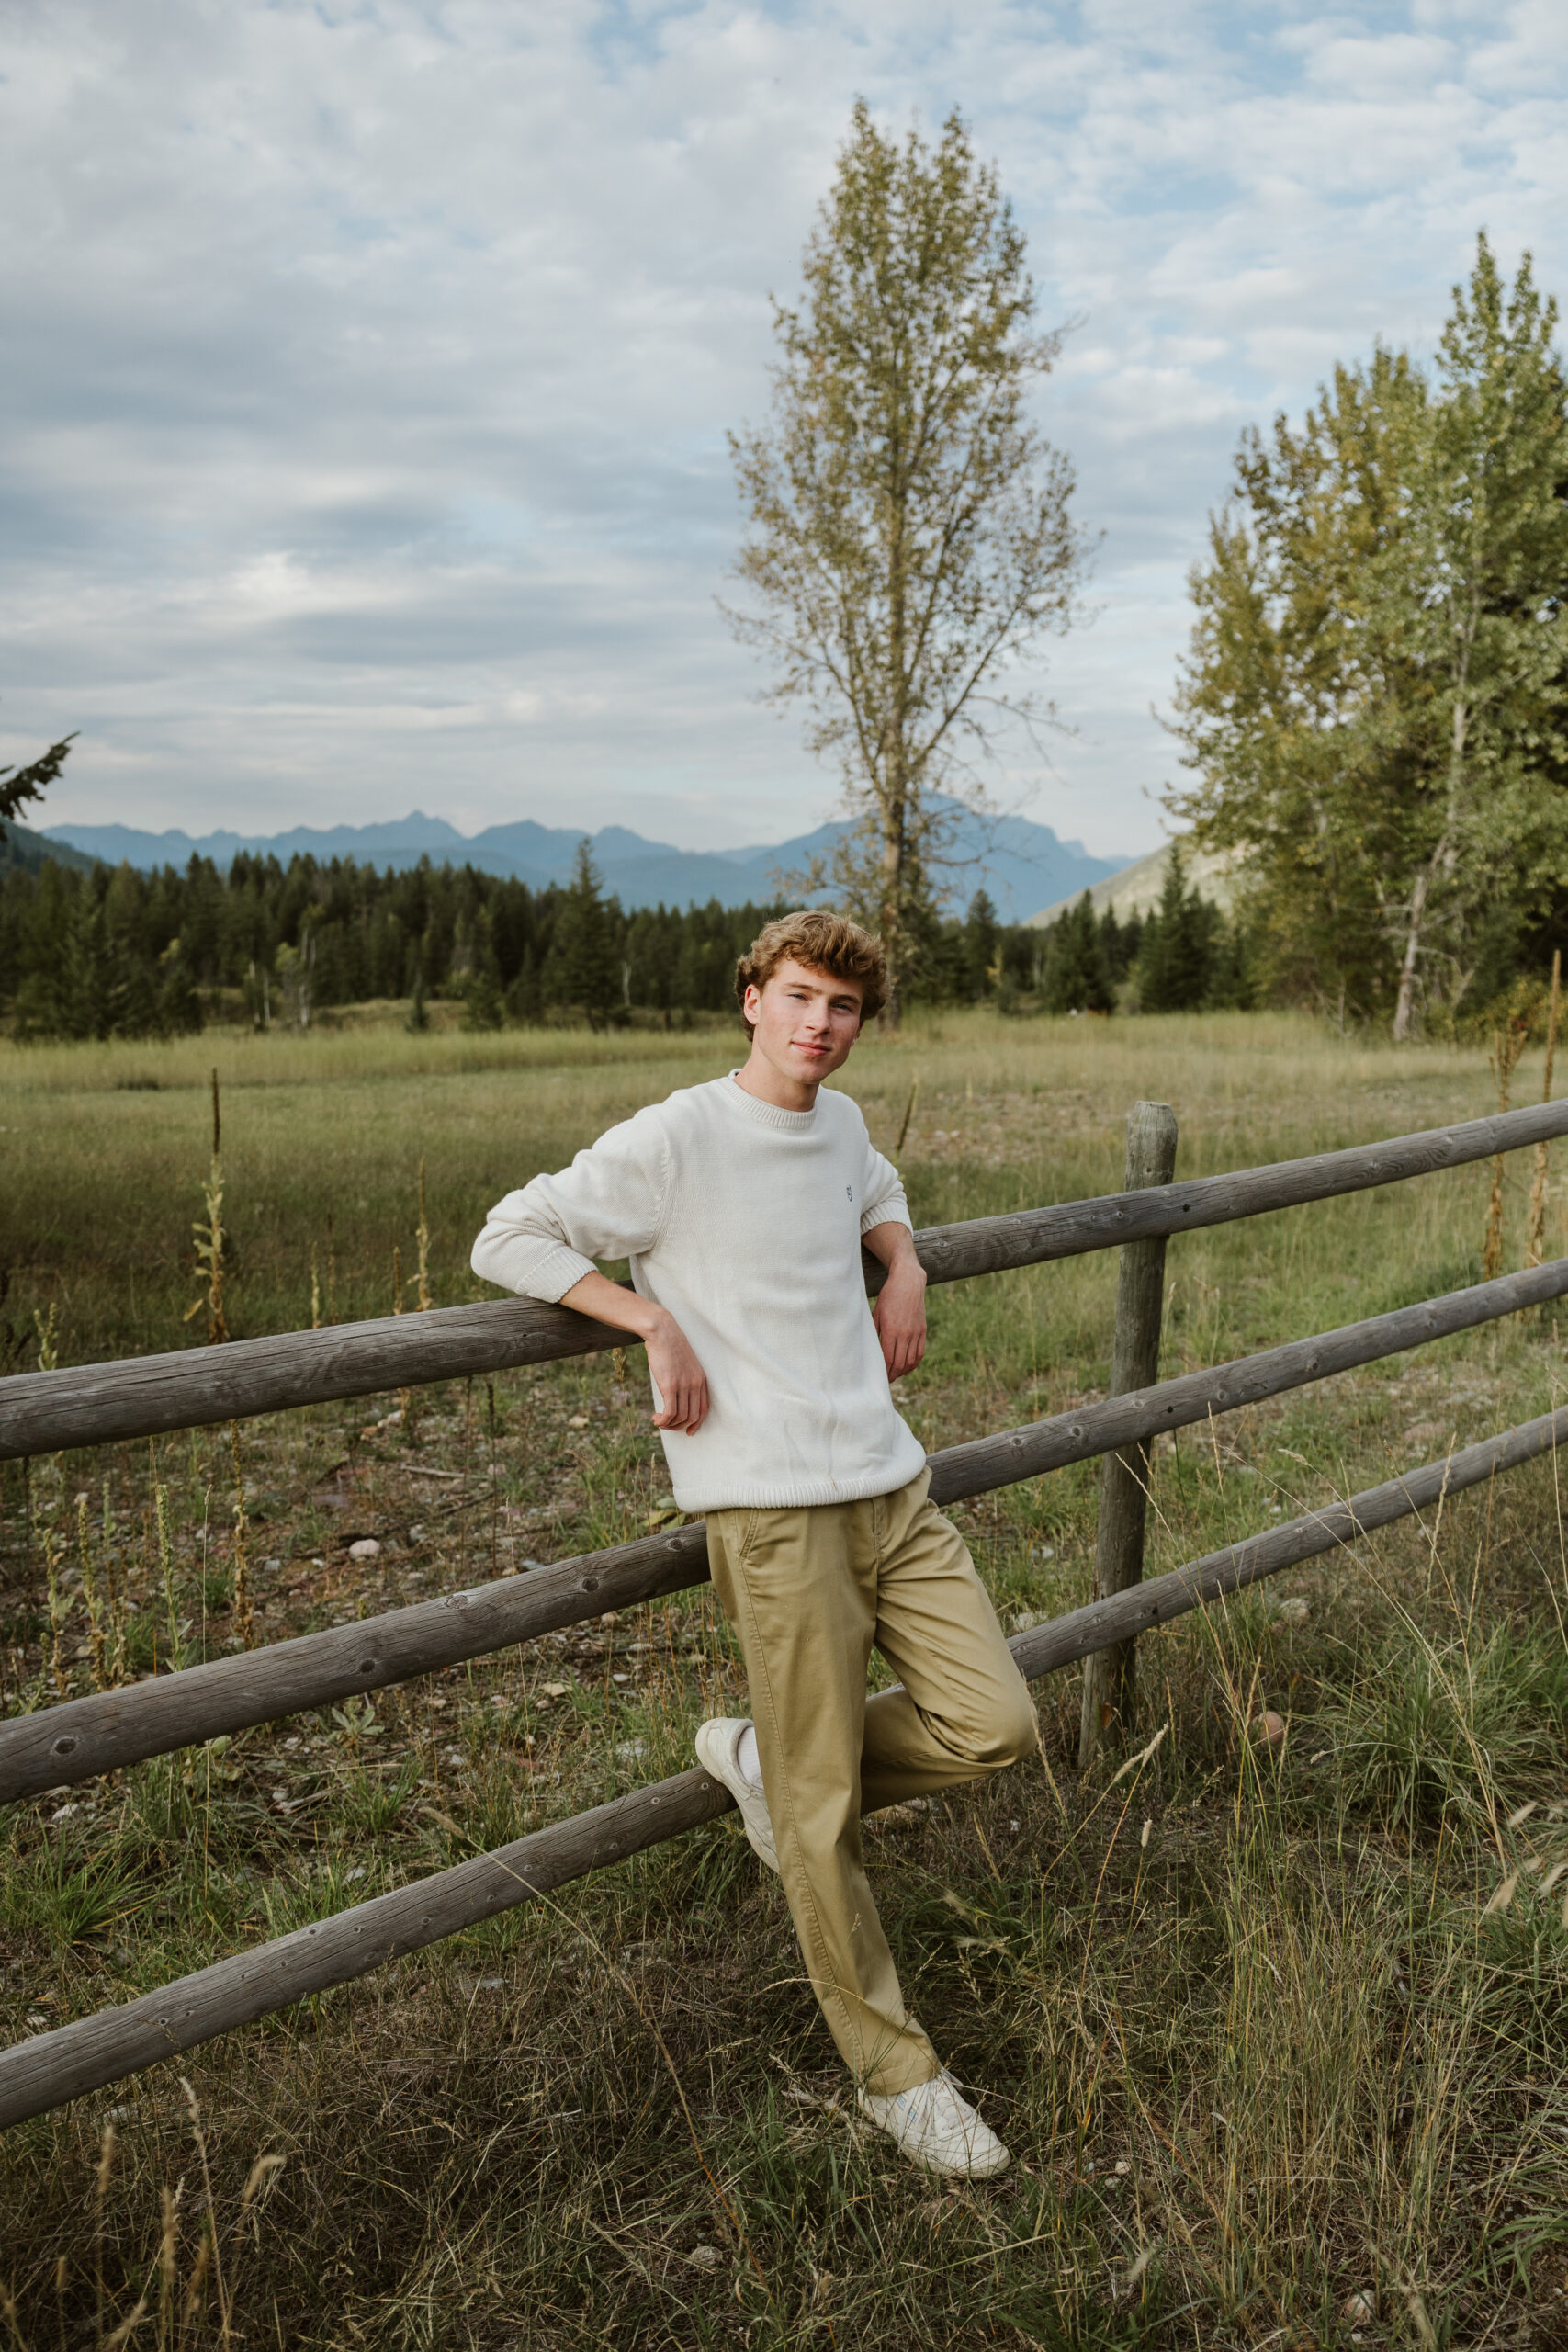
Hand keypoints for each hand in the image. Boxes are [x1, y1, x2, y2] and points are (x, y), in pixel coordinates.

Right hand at [557, 1269, 709, 1434]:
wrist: (662, 1332)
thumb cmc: (670, 1346)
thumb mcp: (684, 1363)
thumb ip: (685, 1379)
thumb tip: (677, 1395)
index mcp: (701, 1379)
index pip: (703, 1409)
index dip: (696, 1423)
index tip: (688, 1431)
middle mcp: (695, 1384)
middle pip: (692, 1416)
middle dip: (679, 1426)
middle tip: (667, 1425)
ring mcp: (684, 1386)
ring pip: (680, 1417)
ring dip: (668, 1424)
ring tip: (658, 1421)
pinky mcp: (670, 1386)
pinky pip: (669, 1413)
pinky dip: (663, 1421)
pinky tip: (655, 1419)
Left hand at [872, 1259, 926, 1380]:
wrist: (908, 1282)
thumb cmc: (888, 1296)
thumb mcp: (876, 1312)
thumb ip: (874, 1331)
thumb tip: (870, 1349)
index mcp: (891, 1329)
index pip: (888, 1358)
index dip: (884, 1371)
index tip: (879, 1377)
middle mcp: (905, 1333)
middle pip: (900, 1363)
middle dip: (893, 1374)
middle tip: (886, 1380)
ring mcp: (916, 1332)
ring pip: (911, 1360)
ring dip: (903, 1371)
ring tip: (896, 1375)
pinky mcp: (923, 1330)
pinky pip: (920, 1352)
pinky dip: (914, 1363)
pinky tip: (908, 1367)